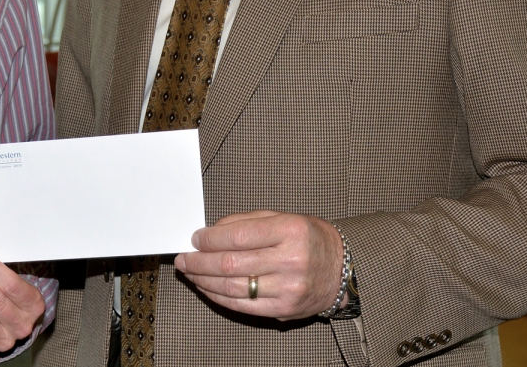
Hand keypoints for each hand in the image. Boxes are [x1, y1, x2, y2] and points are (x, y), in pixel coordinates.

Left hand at [173, 210, 343, 320]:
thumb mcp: (283, 217)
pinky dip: (219, 297)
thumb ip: (246, 221)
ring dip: (204, 281)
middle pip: (230, 264)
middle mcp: (290, 261)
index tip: (195, 238)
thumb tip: (209, 232)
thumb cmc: (309, 238)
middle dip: (199, 261)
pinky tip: (207, 288)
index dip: (209, 239)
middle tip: (183, 258)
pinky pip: (243, 306)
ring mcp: (288, 289)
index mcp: (290, 231)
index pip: (238, 236)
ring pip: (233, 287)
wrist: (343, 269)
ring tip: (190, 273)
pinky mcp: (285, 309)